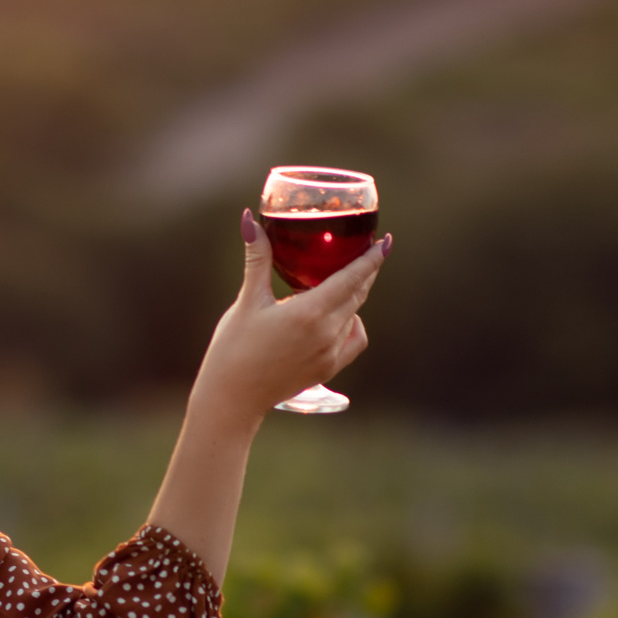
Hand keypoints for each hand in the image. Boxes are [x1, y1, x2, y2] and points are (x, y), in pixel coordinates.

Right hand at [190, 210, 389, 427]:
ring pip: (354, 315)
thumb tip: (249, 219)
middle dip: (363, 272)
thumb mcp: (247, 300)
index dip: (371, 259)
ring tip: (336, 282)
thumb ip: (257, 259)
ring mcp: (330, 354)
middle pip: (357, 295)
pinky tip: (336, 317)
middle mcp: (326, 334)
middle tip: (363, 252)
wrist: (232, 397)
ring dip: (351, 296)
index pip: (352, 279)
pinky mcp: (327, 369)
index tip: (385, 242)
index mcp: (309, 312)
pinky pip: (353, 340)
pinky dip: (351, 324)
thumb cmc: (234, 348)